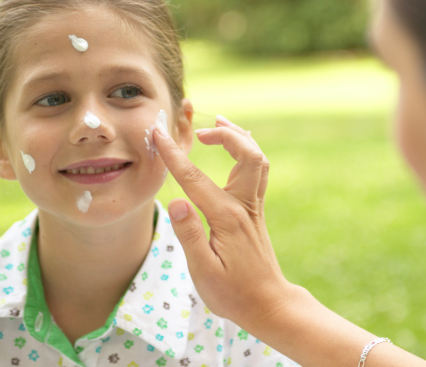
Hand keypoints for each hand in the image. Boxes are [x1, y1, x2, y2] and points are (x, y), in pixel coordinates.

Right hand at [153, 115, 294, 327]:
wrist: (268, 303)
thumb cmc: (232, 293)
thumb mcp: (204, 271)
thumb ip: (189, 235)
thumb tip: (176, 200)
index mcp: (226, 218)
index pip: (194, 178)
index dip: (174, 155)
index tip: (158, 135)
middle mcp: (244, 206)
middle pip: (247, 155)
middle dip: (224, 134)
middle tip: (200, 131)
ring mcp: (253, 207)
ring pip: (257, 159)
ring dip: (240, 137)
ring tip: (220, 122)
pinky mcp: (255, 211)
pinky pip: (257, 170)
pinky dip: (247, 151)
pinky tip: (236, 147)